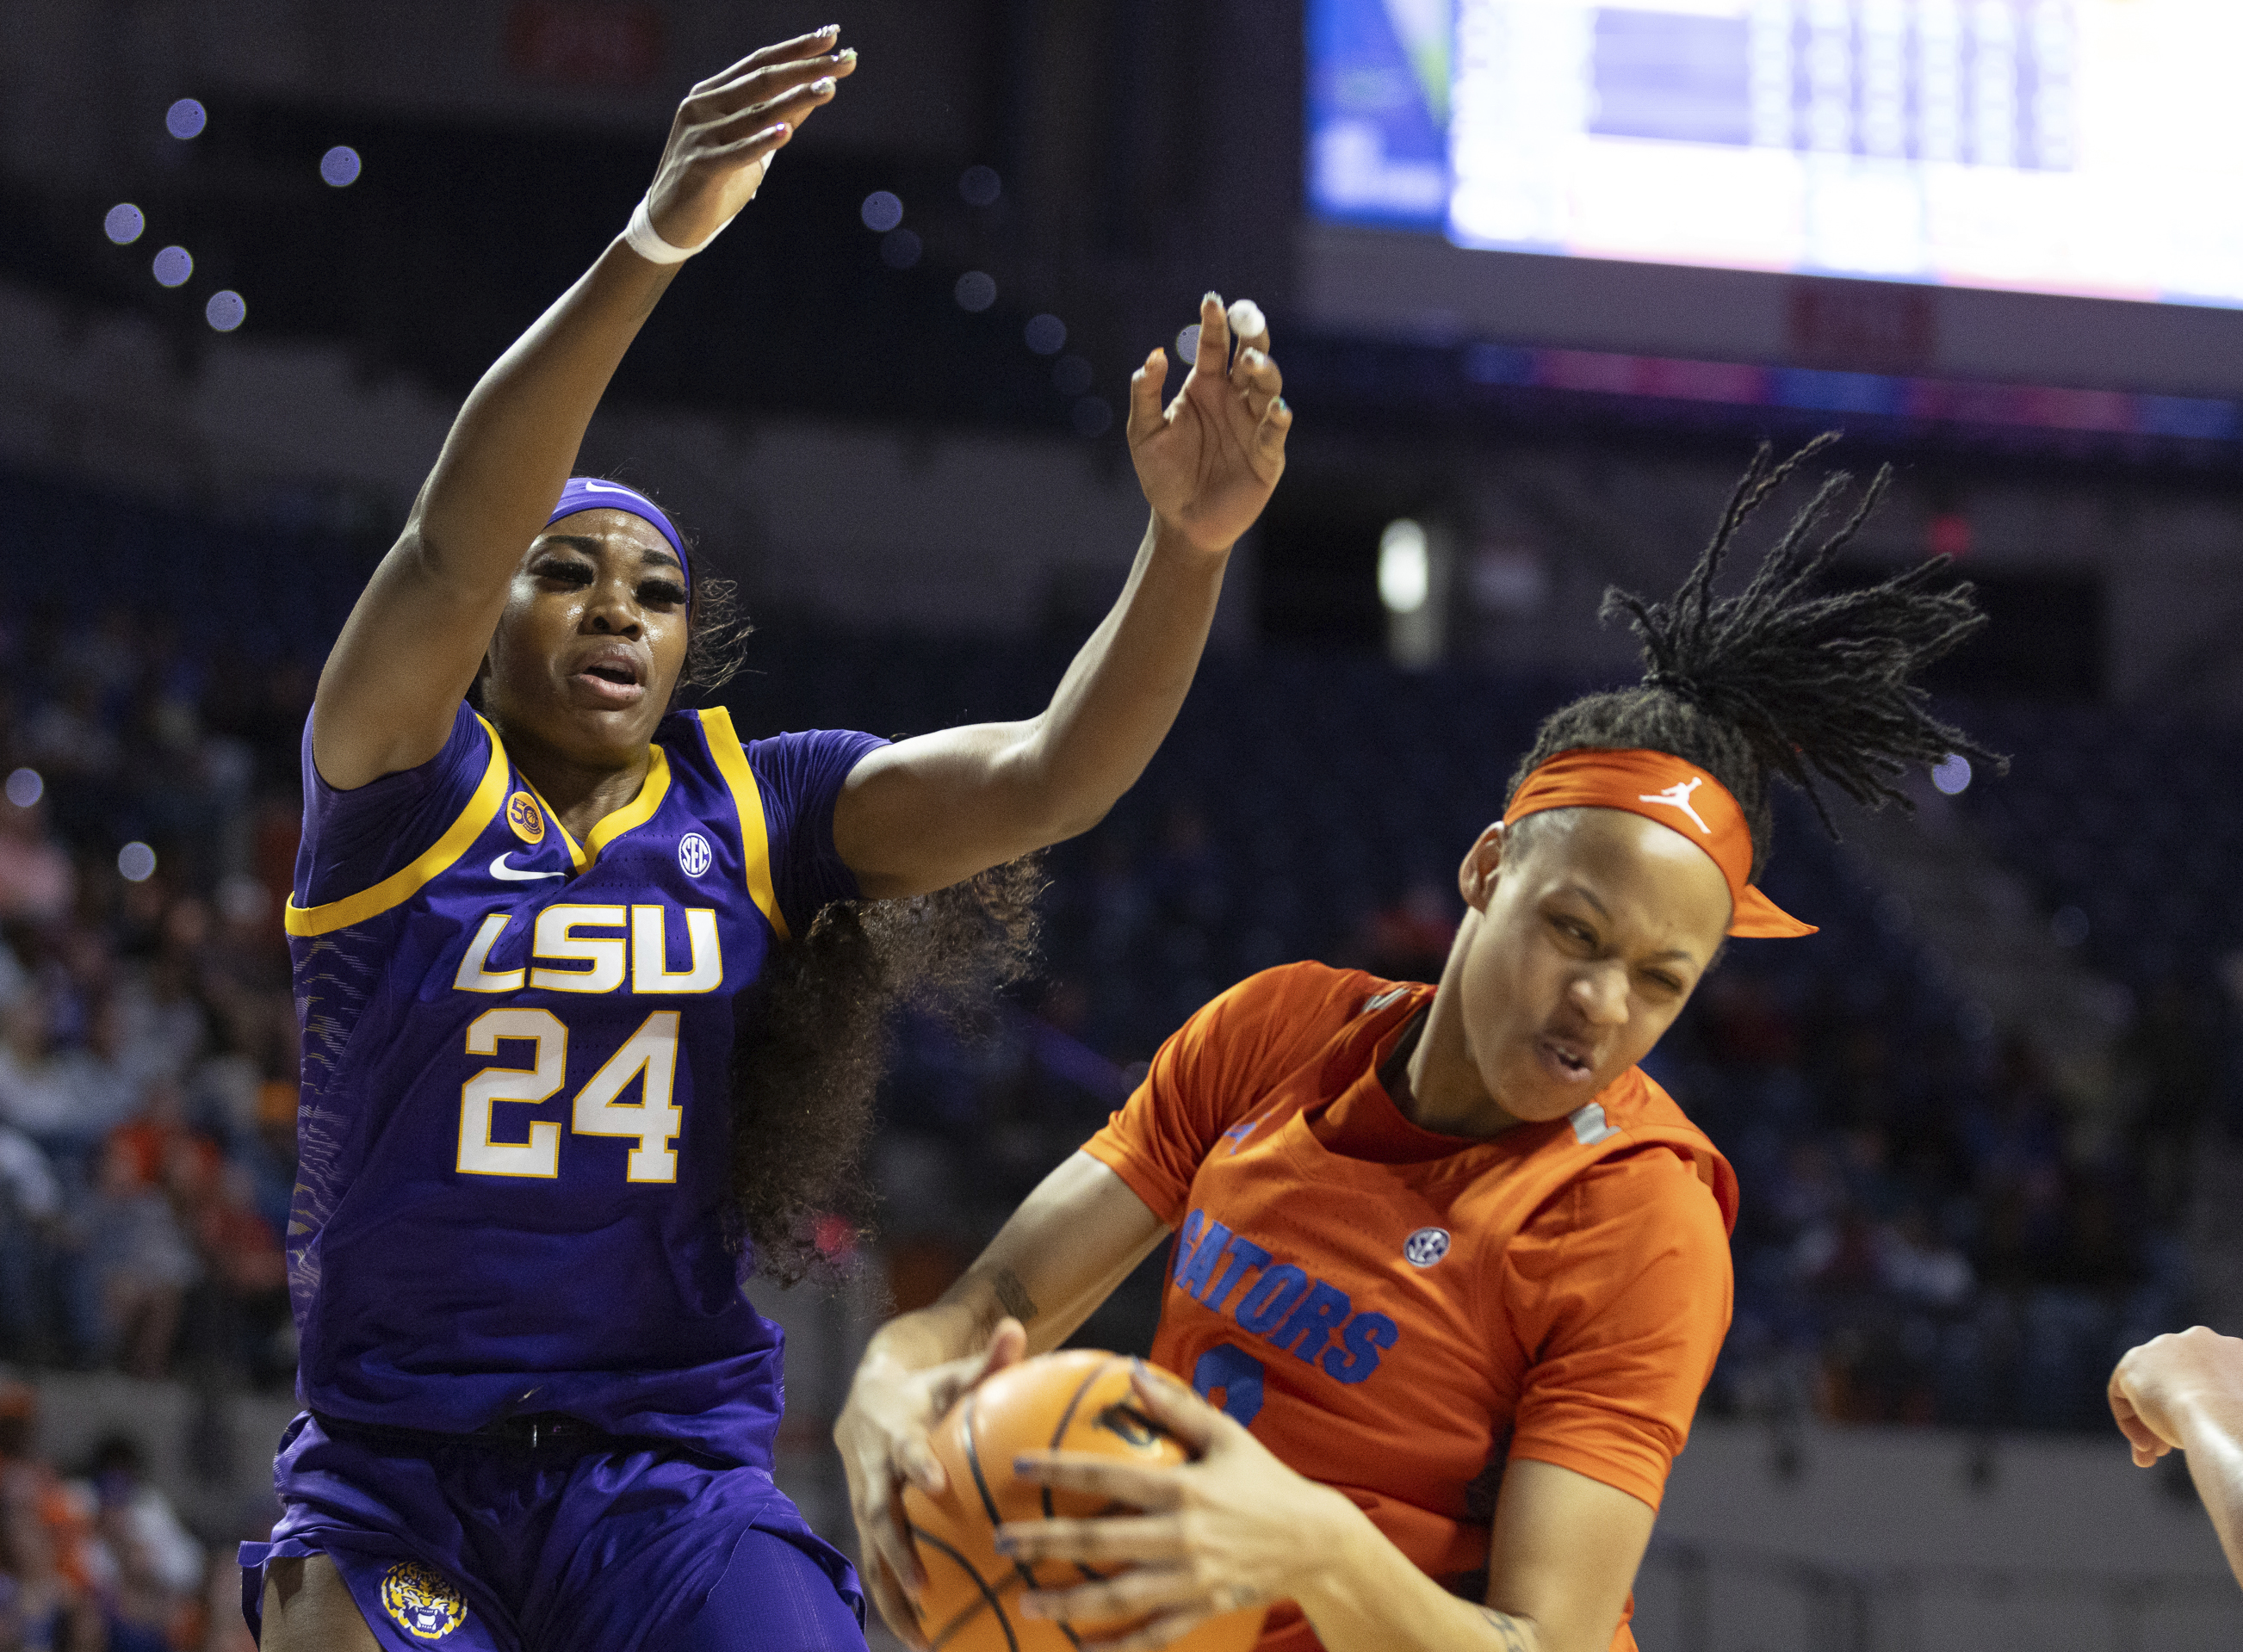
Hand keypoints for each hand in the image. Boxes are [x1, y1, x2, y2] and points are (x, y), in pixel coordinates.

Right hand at [642, 28, 859, 250]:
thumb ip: (778, 116)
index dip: (796, 49)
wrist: (671, 221)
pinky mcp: (700, 167)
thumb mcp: (749, 143)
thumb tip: (818, 88)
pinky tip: (786, 132)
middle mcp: (702, 107)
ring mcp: (699, 135)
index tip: (831, 36)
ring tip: (829, 89)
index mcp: (712, 93)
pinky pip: (737, 152)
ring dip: (796, 99)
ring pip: (756, 113)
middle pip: (762, 80)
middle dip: (806, 68)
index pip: (760, 62)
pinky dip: (761, 142)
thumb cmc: (715, 180)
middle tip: (843, 60)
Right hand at [835, 1318, 1026, 1647]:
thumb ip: (987, 1360)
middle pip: (879, 1517)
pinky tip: (923, 1640)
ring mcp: (865, 1505)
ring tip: (919, 1635)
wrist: (867, 1399)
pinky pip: (875, 1571)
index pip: (905, 1450)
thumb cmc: (926, 1390)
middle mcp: (873, 1474)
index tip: (935, 1486)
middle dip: (898, 1552)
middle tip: (923, 1585)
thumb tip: (1020, 1327)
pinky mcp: (865, 1528)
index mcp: (896, 1434)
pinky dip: (892, 1606)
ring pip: (871, 1555)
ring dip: (892, 1595)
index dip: (917, 1466)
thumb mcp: (953, 1373)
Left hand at [997, 1361, 1363, 1650]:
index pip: (1109, 1473)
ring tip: (1025, 1604)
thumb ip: (1177, 1407)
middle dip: (1046, 1541)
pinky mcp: (1204, 1609)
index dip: (1061, 1467)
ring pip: (1120, 1596)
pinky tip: (1081, 1649)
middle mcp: (1182, 1534)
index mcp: (1183, 1486)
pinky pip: (1155, 1634)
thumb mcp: (1227, 1435)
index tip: (1017, 1465)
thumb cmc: (1265, 1480)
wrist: (1316, 1541)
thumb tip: (1131, 1370)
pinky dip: (1118, 1647)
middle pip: (1101, 1540)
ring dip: (1069, 1602)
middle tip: (1001, 1542)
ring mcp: (1192, 1578)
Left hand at [1129, 295, 1292, 556]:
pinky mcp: (1267, 456)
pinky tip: (1276, 408)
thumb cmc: (1162, 475)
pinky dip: (1279, 419)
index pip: (1213, 347)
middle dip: (1252, 337)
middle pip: (1249, 359)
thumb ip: (1145, 394)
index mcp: (1205, 387)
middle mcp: (1234, 400)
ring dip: (1264, 371)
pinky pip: (1275, 432)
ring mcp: (1253, 425)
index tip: (1212, 301)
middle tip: (1247, 320)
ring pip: (1268, 388)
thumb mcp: (1143, 433)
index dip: (1214, 324)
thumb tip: (1156, 355)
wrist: (1180, 521)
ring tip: (1251, 362)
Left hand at [2111, 1326, 2242, 1466]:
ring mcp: (2165, 1347)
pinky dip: (2129, 1419)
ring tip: (2151, 1455)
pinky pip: (2125, 1390)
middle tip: (2165, 1451)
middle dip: (2169, 1417)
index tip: (2200, 1437)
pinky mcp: (2135, 1360)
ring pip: (2152, 1387)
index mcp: (2231, 1350)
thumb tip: (2198, 1422)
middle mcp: (2198, 1340)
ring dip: (2149, 1423)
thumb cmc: (2240, 1425)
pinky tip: (2143, 1444)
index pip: (2206, 1380)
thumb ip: (2219, 1407)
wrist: (2222, 1416)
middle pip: (2177, 1382)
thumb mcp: (2236, 1411)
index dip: (2201, 1411)